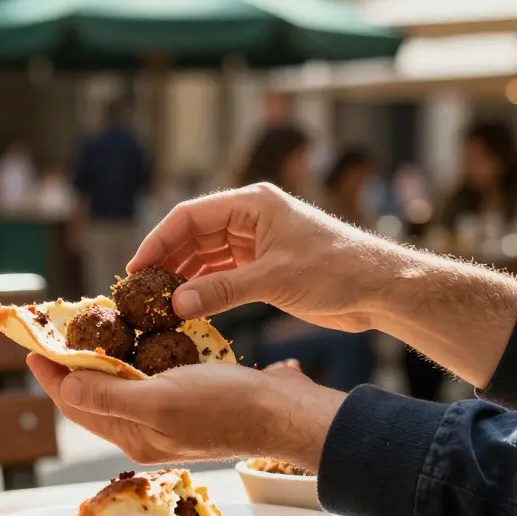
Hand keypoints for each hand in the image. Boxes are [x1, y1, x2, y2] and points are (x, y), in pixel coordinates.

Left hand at [27, 354, 344, 469]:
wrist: (280, 412)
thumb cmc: (225, 406)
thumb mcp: (160, 401)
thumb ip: (110, 397)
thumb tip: (64, 387)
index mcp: (133, 435)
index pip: (77, 405)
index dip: (52, 377)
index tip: (32, 348)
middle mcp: (144, 429)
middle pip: (93, 396)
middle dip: (71, 366)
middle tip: (55, 333)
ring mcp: (165, 416)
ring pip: (118, 386)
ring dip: (100, 359)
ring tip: (86, 330)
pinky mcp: (186, 400)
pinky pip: (146, 378)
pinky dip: (132, 357)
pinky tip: (133, 336)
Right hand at [129, 183, 516, 387]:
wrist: (381, 290)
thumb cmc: (336, 271)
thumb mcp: (273, 280)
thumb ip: (222, 292)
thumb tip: (175, 304)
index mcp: (252, 204)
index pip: (190, 216)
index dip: (158, 240)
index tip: (135, 269)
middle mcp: (251, 219)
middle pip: (194, 236)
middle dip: (167, 262)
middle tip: (141, 293)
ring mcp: (258, 244)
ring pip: (206, 258)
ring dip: (184, 279)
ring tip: (158, 305)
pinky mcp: (266, 269)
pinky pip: (223, 277)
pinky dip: (205, 292)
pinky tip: (187, 310)